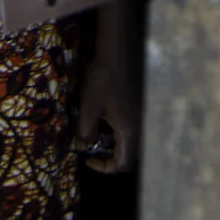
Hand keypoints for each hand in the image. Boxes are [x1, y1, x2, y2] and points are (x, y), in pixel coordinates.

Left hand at [74, 41, 140, 173]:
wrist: (117, 52)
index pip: (122, 164)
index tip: (87, 158)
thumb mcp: (89, 105)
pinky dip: (115, 131)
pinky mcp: (137, 107)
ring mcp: (139, 116)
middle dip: (109, 158)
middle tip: (90, 148)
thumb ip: (85, 130)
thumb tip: (80, 147)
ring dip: (111, 143)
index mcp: (128, 131)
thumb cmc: (103, 78)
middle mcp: (138, 127)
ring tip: (93, 132)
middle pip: (128, 156)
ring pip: (128, 142)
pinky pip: (128, 128)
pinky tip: (102, 116)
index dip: (104, 167)